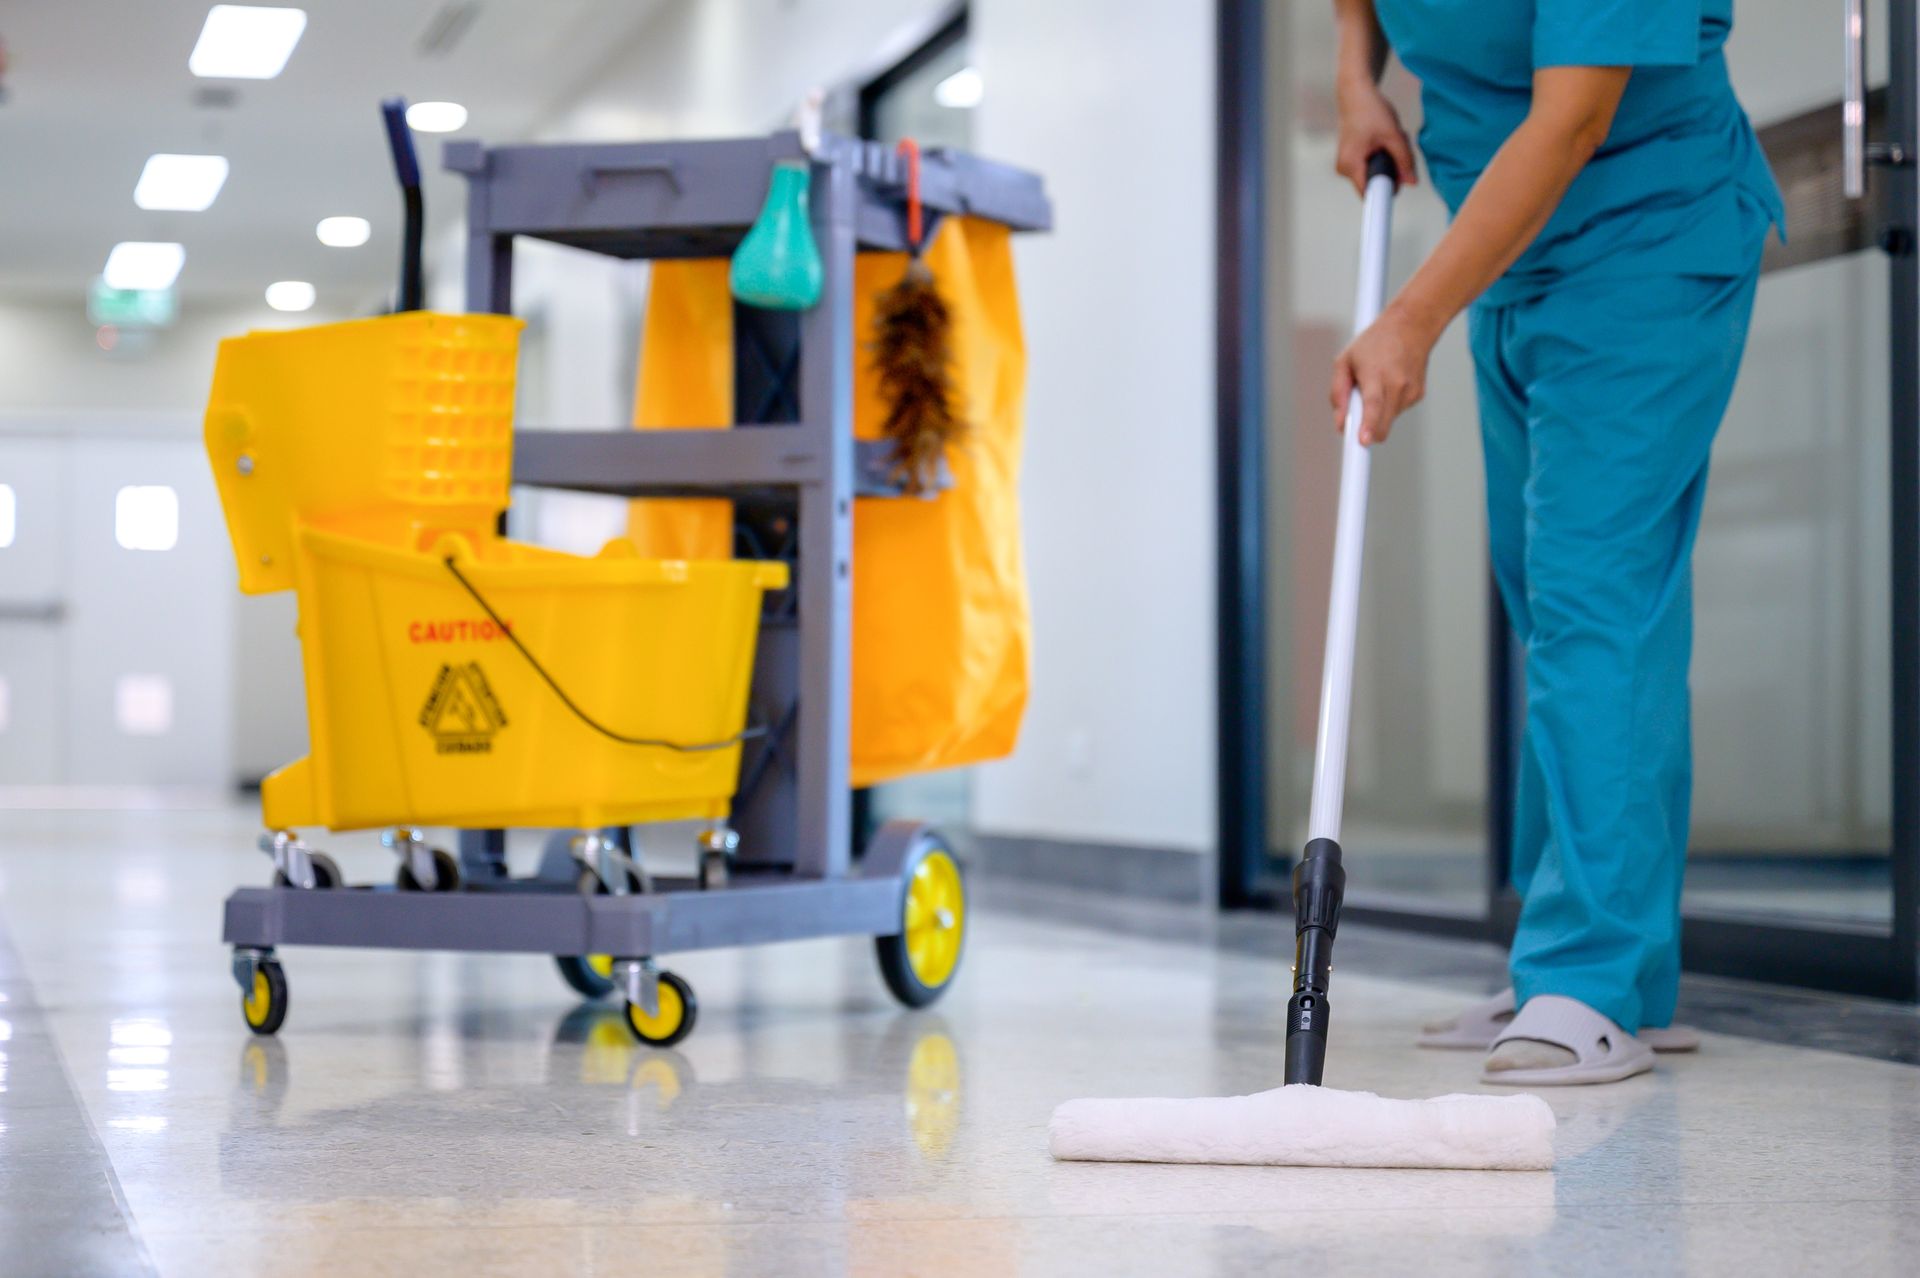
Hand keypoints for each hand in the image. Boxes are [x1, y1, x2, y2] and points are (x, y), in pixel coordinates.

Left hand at [1329, 303, 1437, 446]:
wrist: (1411, 326)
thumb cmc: (1373, 343)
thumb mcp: (1345, 360)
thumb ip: (1338, 392)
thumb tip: (1340, 423)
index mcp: (1376, 374)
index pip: (1374, 405)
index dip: (1369, 425)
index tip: (1364, 442)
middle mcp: (1397, 384)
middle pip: (1382, 425)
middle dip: (1367, 432)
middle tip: (1356, 423)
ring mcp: (1410, 391)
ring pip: (1388, 421)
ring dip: (1377, 414)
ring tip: (1375, 386)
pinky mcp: (1418, 395)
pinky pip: (1396, 412)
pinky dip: (1388, 406)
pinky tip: (1389, 384)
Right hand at [1335, 82, 1417, 194]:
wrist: (1356, 94)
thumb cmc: (1370, 110)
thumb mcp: (1393, 135)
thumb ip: (1404, 160)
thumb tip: (1412, 182)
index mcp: (1351, 165)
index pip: (1370, 194)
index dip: (1387, 191)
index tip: (1398, 184)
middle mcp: (1344, 170)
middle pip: (1375, 183)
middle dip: (1392, 169)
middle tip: (1396, 145)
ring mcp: (1346, 166)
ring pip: (1375, 174)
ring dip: (1388, 161)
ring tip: (1388, 138)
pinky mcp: (1350, 160)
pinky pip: (1371, 167)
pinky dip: (1381, 156)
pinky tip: (1382, 140)